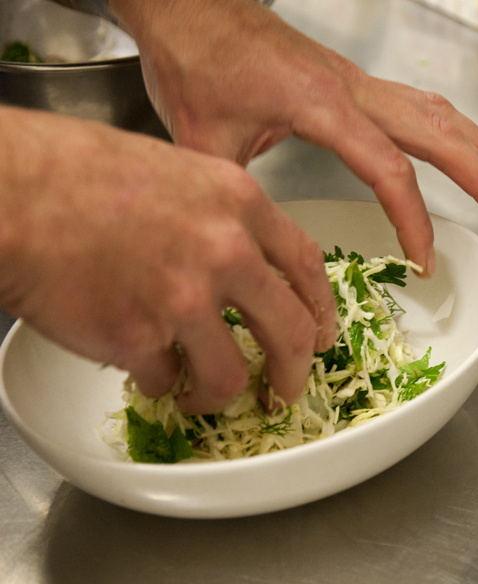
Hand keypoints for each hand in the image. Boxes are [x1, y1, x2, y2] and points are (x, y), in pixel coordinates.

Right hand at [0, 106, 337, 413]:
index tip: (322, 334)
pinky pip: (165, 380)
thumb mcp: (177, 172)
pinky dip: (157, 383)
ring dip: (219, 395)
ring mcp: (185, 297)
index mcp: (238, 202)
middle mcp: (226, 250)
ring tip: (202, 396)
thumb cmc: (76, 170)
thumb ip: (220, 217)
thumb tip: (241, 261)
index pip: (306, 265)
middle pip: (290, 332)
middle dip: (294, 373)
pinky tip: (142, 366)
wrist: (12, 190)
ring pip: (229, 376)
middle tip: (286, 391)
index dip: (321, 309)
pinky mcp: (139, 337)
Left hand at [110, 0, 477, 275]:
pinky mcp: (350, 78)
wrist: (188, 3)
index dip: (414, 220)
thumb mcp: (204, 141)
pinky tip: (465, 140)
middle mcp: (351, 88)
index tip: (425, 260)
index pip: (390, 170)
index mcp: (321, 105)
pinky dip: (452, 125)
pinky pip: (417, 101)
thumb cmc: (194, 60)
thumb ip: (239, 199)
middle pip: (438, 134)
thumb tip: (258, 248)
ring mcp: (355, 80)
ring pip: (437, 111)